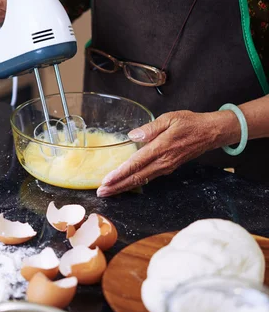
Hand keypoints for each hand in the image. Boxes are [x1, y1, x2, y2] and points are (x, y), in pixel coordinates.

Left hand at [97, 109, 238, 196]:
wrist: (210, 133)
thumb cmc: (190, 123)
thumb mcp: (169, 118)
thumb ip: (150, 128)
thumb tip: (133, 135)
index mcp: (161, 148)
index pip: (136, 164)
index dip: (120, 174)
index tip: (106, 181)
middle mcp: (162, 162)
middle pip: (136, 178)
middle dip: (117, 187)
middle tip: (101, 193)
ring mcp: (165, 167)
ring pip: (141, 180)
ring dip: (124, 187)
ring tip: (109, 191)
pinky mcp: (167, 168)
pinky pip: (148, 178)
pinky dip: (134, 183)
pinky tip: (125, 185)